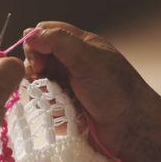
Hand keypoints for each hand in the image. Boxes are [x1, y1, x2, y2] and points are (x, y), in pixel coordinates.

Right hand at [24, 21, 160, 161]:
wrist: (131, 129)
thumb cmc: (116, 90)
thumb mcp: (88, 58)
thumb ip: (58, 41)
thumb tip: (29, 34)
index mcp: (79, 45)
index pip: (46, 32)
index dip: (36, 42)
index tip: (37, 59)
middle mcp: (71, 62)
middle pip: (38, 56)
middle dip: (36, 68)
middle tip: (43, 79)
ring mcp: (66, 84)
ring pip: (38, 80)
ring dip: (41, 90)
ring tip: (56, 99)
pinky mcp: (63, 105)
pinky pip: (44, 102)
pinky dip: (47, 106)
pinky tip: (60, 112)